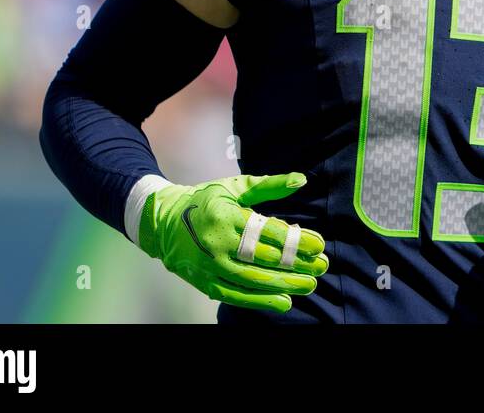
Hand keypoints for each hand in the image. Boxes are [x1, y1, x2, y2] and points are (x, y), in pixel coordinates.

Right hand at [138, 172, 328, 311]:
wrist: (161, 221)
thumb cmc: (205, 201)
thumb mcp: (235, 186)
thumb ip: (269, 185)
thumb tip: (301, 180)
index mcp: (227, 215)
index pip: (268, 231)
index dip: (296, 240)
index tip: (319, 245)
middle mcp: (217, 242)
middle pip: (263, 258)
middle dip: (296, 265)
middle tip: (321, 267)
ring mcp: (209, 265)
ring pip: (252, 280)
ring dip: (284, 284)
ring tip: (309, 285)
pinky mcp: (203, 282)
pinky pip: (234, 295)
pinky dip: (260, 301)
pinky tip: (284, 302)